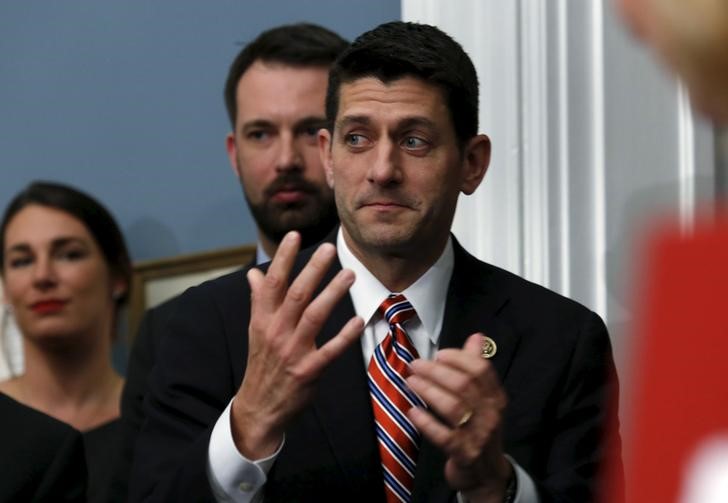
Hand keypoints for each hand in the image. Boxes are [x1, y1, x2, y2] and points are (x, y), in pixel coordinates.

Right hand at [231, 231, 363, 458]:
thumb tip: (254, 272)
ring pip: (313, 316)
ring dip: (332, 294)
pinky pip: (330, 350)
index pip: (273, 283)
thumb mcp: (256, 330)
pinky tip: (360, 320)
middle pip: (295, 294)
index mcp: (263, 319)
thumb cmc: (262, 363)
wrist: (258, 407)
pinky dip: (345, 335)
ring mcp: (292, 352)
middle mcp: (276, 332)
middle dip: (312, 270)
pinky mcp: (308, 371)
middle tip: (330, 249)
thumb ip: (259, 299)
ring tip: (349, 274)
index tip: (294, 235)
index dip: (283, 258)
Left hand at [406, 333, 511, 501]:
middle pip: (463, 385)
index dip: (458, 357)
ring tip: (410, 382)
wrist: (487, 474)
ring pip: (452, 407)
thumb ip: (476, 368)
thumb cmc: (480, 429)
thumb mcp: (484, 400)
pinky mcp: (464, 453)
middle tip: (414, 364)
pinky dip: (426, 422)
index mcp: (496, 397)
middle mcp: (490, 414)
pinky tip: (413, 411)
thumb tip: (476, 337)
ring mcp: (478, 435)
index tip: (438, 354)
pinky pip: (443, 435)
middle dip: (435, 371)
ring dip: (428, 390)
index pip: (481, 369)